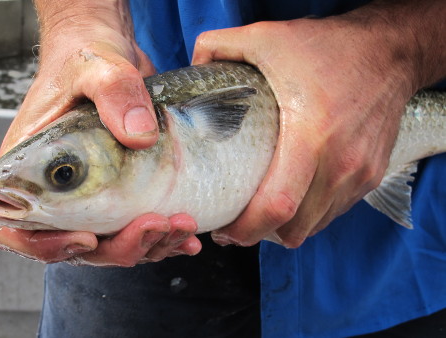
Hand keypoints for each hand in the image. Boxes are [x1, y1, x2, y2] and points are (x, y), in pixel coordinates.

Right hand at [0, 1, 201, 264]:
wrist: (107, 57)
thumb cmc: (84, 59)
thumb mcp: (95, 67)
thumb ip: (114, 93)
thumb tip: (139, 135)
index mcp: (29, 168)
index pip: (16, 229)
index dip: (47, 244)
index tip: (88, 235)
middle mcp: (57, 191)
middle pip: (78, 245)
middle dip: (121, 245)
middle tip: (158, 225)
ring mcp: (91, 196)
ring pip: (113, 242)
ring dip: (149, 245)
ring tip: (183, 225)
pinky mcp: (120, 193)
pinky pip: (136, 228)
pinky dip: (163, 238)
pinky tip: (189, 235)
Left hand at [192, 11, 423, 247]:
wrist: (389, 52)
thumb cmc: (330, 47)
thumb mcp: (267, 37)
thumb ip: (219, 45)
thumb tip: (193, 65)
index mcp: (311, 135)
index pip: (278, 205)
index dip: (247, 227)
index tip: (225, 230)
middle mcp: (340, 163)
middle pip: (295, 227)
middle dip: (260, 235)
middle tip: (235, 227)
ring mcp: (360, 174)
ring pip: (315, 225)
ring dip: (285, 228)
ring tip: (261, 214)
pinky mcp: (371, 175)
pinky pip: (334, 212)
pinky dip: (309, 215)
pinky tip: (292, 198)